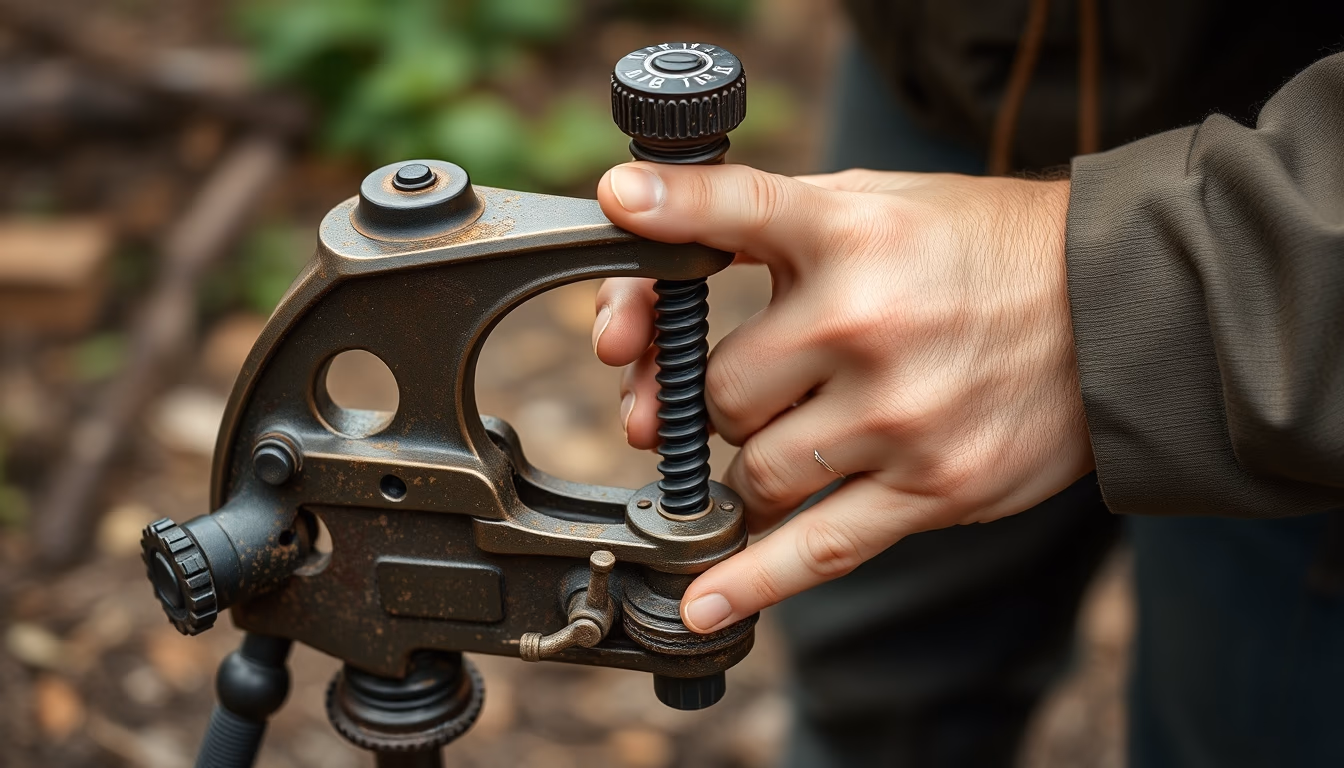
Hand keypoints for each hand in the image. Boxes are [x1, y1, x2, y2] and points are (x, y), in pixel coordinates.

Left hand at [593, 163, 1092, 633]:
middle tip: (738, 394)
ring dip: (753, 466)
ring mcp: (900, 414)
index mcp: (851, 234)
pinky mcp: (932, 488)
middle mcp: (869, 322)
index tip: (619, 203)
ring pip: (758, 472)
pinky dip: (754, 579)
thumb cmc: (974, 255)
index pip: (738, 212)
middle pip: (723, 392)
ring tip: (790, 440)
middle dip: (716, 402)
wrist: (1117, 310)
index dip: (671, 211)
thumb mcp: (874, 206)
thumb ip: (764, 229)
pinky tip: (704, 604)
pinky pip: (821, 547)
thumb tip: (654, 258)